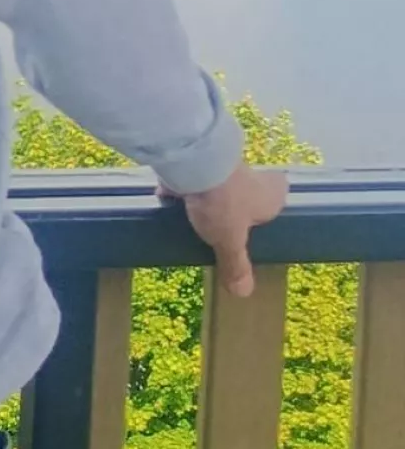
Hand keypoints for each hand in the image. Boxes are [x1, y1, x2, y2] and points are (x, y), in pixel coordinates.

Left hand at [157, 162, 287, 296]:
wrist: (194, 161)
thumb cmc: (223, 204)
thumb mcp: (230, 242)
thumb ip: (236, 265)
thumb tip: (244, 293)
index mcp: (273, 193)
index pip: (279, 198)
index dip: (267, 211)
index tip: (254, 227)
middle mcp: (255, 175)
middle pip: (248, 191)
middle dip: (234, 205)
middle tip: (222, 225)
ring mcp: (228, 162)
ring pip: (220, 182)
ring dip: (208, 195)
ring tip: (194, 217)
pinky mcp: (200, 156)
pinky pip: (193, 175)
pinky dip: (183, 186)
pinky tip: (169, 201)